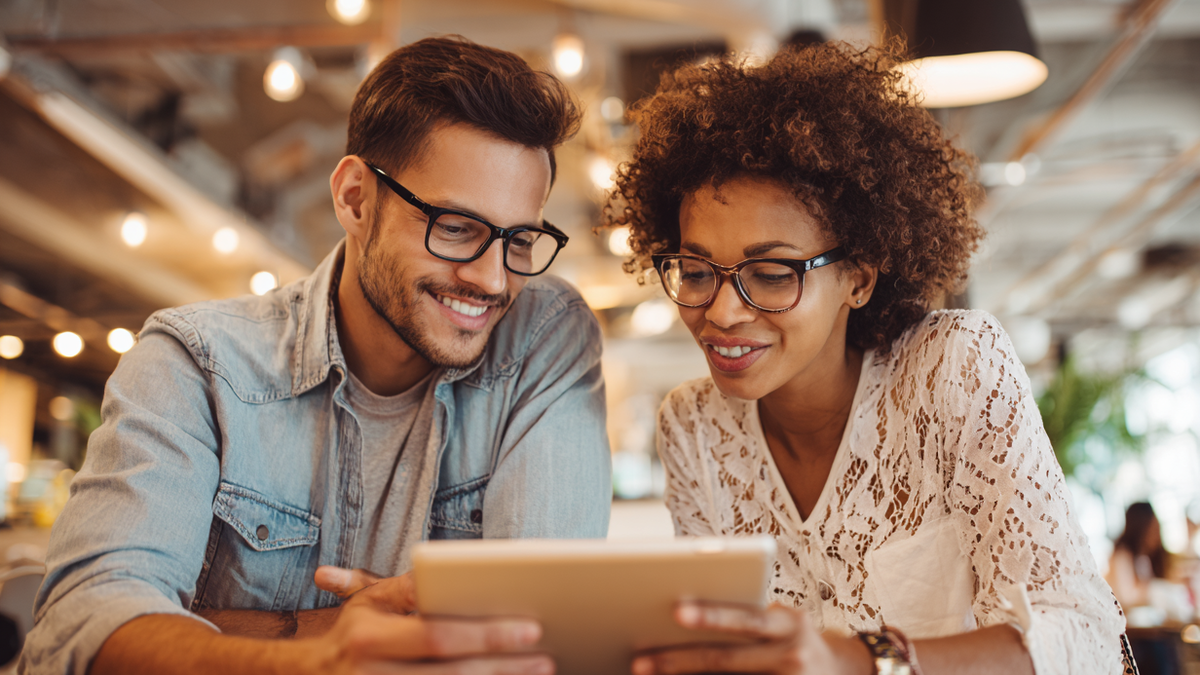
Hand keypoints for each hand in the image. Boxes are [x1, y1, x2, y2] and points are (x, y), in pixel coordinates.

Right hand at [305, 574, 552, 674]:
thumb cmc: (352, 634)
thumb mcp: (369, 603)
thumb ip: (407, 588)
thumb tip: (445, 572)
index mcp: (369, 639)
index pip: (437, 637)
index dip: (485, 635)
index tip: (528, 628)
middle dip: (503, 666)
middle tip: (544, 657)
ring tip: (536, 672)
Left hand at [630, 602, 870, 674]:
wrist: (844, 672)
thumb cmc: (795, 638)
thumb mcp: (781, 620)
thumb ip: (746, 620)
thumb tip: (682, 621)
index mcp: (788, 624)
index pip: (744, 617)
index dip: (711, 615)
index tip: (675, 610)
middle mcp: (790, 655)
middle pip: (725, 660)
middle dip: (678, 660)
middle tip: (640, 661)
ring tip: (649, 673)